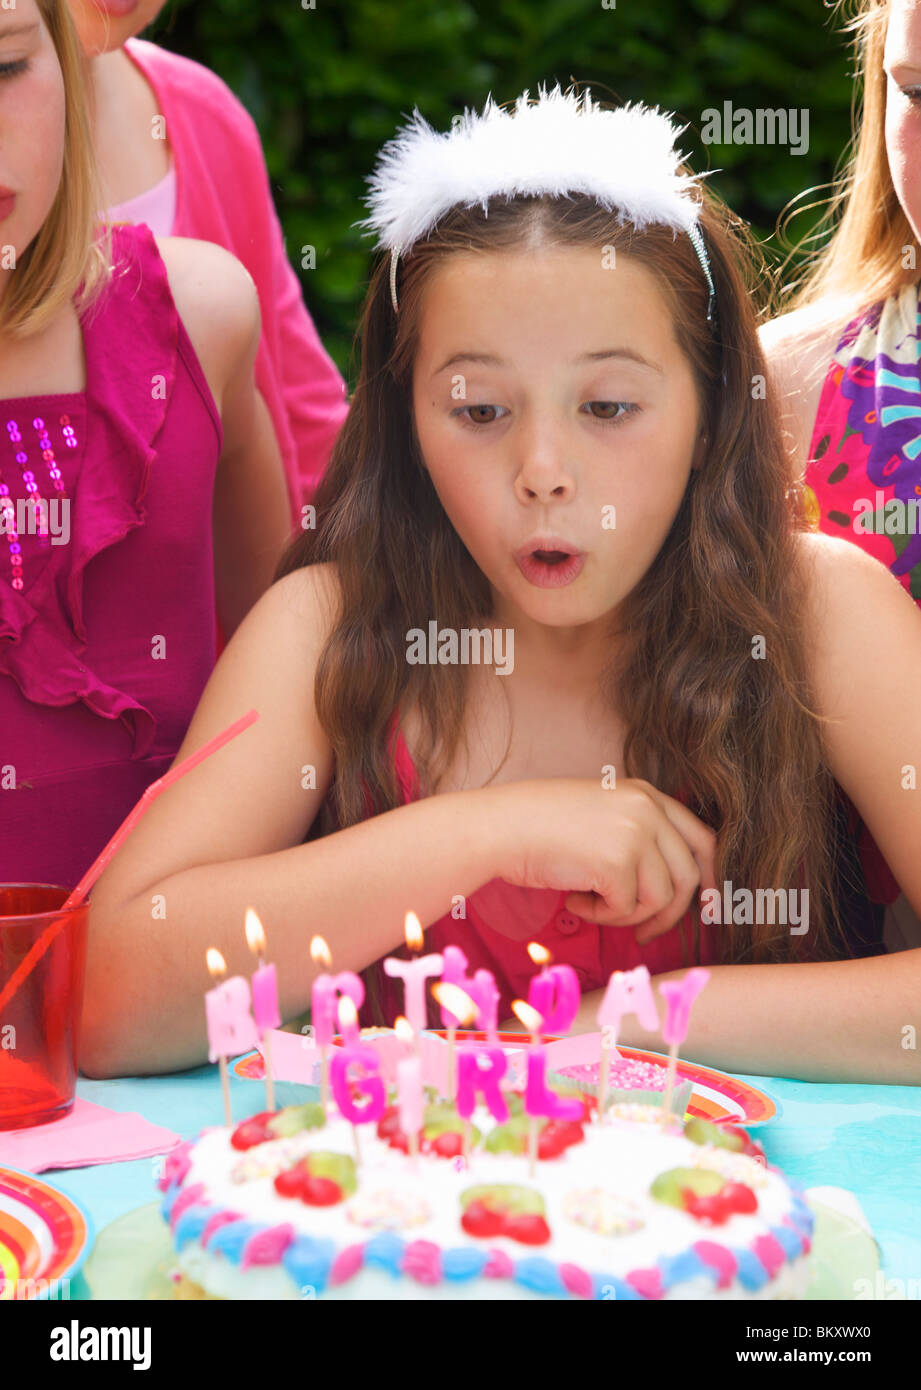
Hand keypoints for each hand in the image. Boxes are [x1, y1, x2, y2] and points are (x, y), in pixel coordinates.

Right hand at [487, 778, 718, 942]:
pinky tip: (574, 900)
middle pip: (687, 875)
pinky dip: (601, 915)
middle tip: (645, 932)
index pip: (702, 839)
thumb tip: (672, 887)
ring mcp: (635, 834)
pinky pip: (626, 908)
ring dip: (625, 914)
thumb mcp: (602, 815)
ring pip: (659, 898)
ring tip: (591, 905)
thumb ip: (639, 835)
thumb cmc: (540, 827)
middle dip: (670, 913)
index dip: (710, 878)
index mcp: (647, 794)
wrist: (500, 828)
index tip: (705, 907)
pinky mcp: (617, 862)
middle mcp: (648, 809)